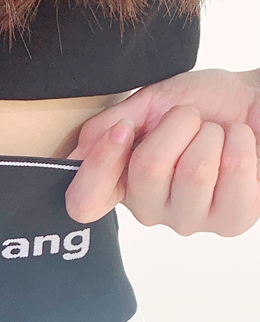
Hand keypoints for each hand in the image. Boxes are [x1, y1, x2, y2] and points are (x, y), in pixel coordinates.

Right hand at [65, 68, 259, 236]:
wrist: (255, 100)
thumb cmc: (206, 104)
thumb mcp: (151, 102)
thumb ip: (109, 125)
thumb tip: (80, 149)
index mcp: (121, 185)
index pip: (83, 203)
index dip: (99, 165)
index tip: (123, 129)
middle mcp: (150, 210)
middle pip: (146, 172)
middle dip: (177, 126)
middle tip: (191, 120)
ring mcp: (190, 220)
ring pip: (193, 171)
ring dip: (212, 134)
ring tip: (219, 133)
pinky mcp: (232, 221)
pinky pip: (233, 174)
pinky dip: (240, 144)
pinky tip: (240, 146)